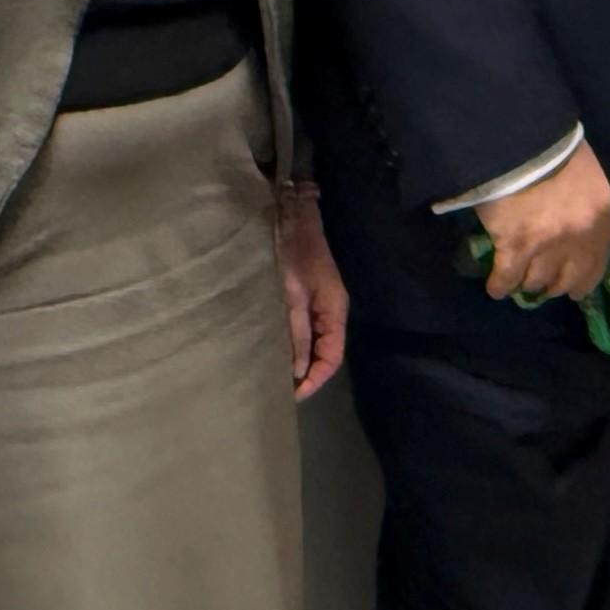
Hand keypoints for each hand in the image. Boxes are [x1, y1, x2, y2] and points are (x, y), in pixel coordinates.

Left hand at [275, 185, 348, 398]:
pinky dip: (291, 345)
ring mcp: (317, 303)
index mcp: (334, 309)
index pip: (332, 356)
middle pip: (324, 352)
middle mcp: (329, 310)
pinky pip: (302, 329)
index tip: (294, 396)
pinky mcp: (302, 297)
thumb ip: (296, 331)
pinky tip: (275, 352)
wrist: (289, 213)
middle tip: (282, 393)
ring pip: (313, 342)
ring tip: (277, 379)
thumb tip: (298, 371)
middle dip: (307, 375)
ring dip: (298, 361)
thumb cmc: (291, 251)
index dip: (316, 379)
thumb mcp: (292, 294)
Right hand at [475, 144, 609, 304]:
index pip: (597, 262)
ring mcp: (547, 245)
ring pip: (536, 280)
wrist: (520, 138)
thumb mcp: (584, 174)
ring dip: (526, 283)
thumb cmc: (553, 148)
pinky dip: (500, 285)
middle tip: (541, 284)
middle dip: (553, 285)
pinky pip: (507, 278)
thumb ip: (583, 204)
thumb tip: (571, 225)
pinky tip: (495, 287)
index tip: (574, 290)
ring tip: (517, 279)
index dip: (584, 280)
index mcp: (600, 217)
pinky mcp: (514, 246)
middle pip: (566, 278)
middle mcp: (578, 237)